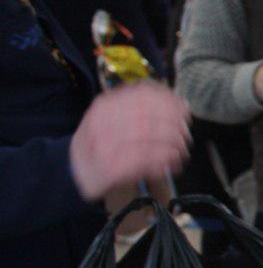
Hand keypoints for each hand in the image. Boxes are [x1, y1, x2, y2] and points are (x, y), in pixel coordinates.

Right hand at [70, 82, 190, 200]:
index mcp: (104, 105)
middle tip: (185, 134)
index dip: (169, 101)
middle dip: (175, 125)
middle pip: (150, 117)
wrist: (72, 171)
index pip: (143, 95)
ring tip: (181, 151)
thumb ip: (142, 109)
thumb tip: (182, 104)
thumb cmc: (102, 143)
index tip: (184, 109)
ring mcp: (104, 146)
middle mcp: (102, 123)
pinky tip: (172, 164)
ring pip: (150, 138)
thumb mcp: (113, 117)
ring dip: (173, 145)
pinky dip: (165, 161)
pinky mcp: (110, 169)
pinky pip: (146, 161)